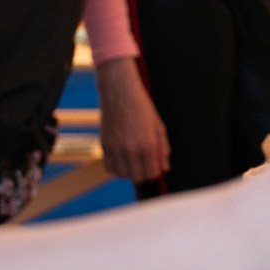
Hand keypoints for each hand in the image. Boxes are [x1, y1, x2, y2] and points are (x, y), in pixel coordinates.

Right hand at [98, 56, 171, 183]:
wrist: (119, 92)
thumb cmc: (142, 107)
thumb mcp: (158, 126)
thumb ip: (163, 149)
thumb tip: (165, 168)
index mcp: (147, 144)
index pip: (152, 174)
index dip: (155, 172)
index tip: (155, 165)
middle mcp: (131, 149)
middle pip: (137, 178)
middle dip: (143, 174)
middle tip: (145, 163)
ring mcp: (115, 148)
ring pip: (122, 175)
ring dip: (129, 172)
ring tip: (133, 160)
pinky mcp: (104, 145)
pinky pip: (109, 167)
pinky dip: (116, 167)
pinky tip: (122, 157)